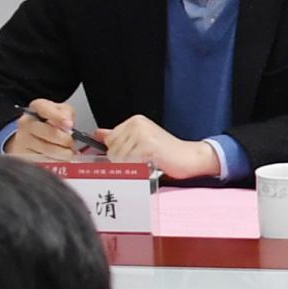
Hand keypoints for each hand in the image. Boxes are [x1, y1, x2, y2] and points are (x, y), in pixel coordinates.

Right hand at [6, 101, 90, 163]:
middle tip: (71, 142)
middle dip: (65, 139)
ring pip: (48, 149)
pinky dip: (55, 160)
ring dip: (63, 152)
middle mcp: (26, 122)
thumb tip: (68, 124)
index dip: (58, 117)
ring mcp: (22, 139)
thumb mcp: (60, 111)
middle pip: (49, 132)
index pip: (45, 109)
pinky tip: (58, 157)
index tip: (69, 125)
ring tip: (68, 151)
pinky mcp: (22, 154)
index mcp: (36, 107)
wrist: (30, 134)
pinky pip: (43, 160)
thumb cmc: (48, 121)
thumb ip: (66, 113)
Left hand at [101, 116, 215, 179]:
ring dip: (131, 165)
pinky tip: (150, 163)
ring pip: (119, 157)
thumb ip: (119, 136)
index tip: (133, 155)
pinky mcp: (148, 145)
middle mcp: (137, 124)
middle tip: (142, 159)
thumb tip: (98, 133)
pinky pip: (129, 161)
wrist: (189, 157)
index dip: (118, 152)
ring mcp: (143, 133)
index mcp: (135, 121)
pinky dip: (138, 167)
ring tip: (146, 161)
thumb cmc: (166, 152)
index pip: (109, 140)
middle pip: (112, 149)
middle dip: (123, 160)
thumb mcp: (140, 140)